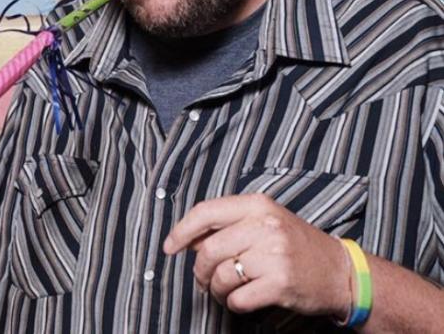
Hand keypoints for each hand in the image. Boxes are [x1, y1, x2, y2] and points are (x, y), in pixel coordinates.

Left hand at [163, 193, 349, 317]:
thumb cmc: (295, 244)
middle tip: (202, 278)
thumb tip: (189, 238)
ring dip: (215, 289)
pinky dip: (233, 303)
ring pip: (221, 275)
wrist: (339, 271)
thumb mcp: (265, 221)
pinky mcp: (281, 284)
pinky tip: (241, 300)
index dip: (182, 230)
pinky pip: (238, 298)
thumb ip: (230, 224)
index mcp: (257, 205)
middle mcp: (265, 226)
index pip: (206, 212)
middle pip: (209, 249)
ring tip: (224, 290)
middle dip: (199, 269)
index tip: (170, 246)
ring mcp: (274, 254)